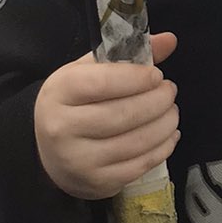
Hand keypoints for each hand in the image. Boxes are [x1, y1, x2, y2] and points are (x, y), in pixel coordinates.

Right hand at [34, 33, 179, 198]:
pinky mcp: (98, 182)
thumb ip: (125, 55)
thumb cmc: (74, 104)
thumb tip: (169, 40)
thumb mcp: (88, 73)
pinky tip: (169, 135)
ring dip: (165, 124)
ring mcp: (79, 159)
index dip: (136, 78)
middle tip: (170, 92)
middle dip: (157, 101)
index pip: (102, 82)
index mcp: (59, 92)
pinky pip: (140, 165)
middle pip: (123, 114)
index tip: (157, 76)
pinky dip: (163, 148)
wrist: (49, 154)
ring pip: (136, 141)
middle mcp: (63, 128)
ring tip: (172, 112)